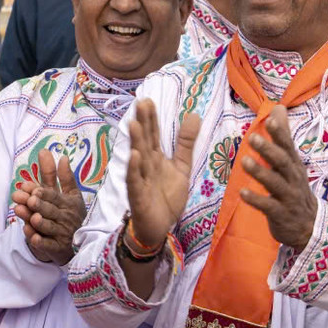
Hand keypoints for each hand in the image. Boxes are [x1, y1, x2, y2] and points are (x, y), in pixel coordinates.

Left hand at [12, 150, 86, 263]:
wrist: (78, 242)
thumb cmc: (71, 214)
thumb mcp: (70, 195)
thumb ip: (63, 176)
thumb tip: (62, 156)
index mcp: (68, 203)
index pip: (54, 196)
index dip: (44, 193)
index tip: (31, 188)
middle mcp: (65, 218)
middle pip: (50, 210)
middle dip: (39, 205)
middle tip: (29, 200)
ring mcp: (62, 234)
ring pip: (48, 228)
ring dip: (39, 223)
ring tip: (32, 217)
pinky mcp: (57, 248)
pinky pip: (49, 245)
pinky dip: (41, 242)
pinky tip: (33, 237)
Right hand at [125, 99, 199, 248]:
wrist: (159, 227)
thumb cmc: (166, 196)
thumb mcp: (181, 167)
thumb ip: (185, 144)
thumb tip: (193, 115)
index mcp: (155, 158)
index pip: (153, 135)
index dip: (151, 119)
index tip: (147, 100)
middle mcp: (145, 166)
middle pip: (144, 142)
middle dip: (143, 123)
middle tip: (141, 102)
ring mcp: (140, 180)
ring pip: (138, 159)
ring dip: (135, 142)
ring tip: (134, 124)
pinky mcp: (138, 197)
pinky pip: (135, 182)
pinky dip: (134, 170)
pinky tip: (134, 157)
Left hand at [241, 106, 318, 252]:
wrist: (309, 226)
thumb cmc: (295, 189)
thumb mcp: (291, 162)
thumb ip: (283, 136)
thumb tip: (278, 107)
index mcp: (293, 165)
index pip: (288, 146)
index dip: (280, 133)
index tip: (270, 120)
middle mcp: (293, 178)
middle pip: (283, 162)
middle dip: (269, 150)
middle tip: (253, 137)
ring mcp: (288, 197)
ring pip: (275, 183)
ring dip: (260, 172)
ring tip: (244, 161)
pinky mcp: (281, 214)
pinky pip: (268, 206)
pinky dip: (256, 199)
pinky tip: (242, 193)